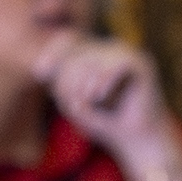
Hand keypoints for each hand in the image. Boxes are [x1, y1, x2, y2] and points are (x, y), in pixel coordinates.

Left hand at [37, 32, 170, 165]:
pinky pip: (113, 67)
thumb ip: (59, 82)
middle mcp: (111, 48)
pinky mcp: (141, 64)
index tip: (40, 74)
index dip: (53, 53)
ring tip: (94, 103)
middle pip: (77, 54)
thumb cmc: (104, 121)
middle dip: (69, 82)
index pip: (68, 40)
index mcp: (96, 52)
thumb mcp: (73, 102)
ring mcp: (127, 53)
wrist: (137, 140)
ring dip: (85, 88)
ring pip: (93, 60)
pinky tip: (100, 98)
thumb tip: (40, 67)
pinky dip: (103, 84)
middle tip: (79, 105)